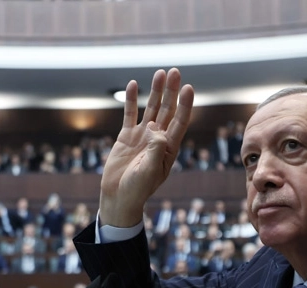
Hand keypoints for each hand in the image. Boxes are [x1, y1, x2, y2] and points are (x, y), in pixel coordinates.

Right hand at [99, 68, 193, 227]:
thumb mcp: (150, 172)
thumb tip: (155, 127)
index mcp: (168, 148)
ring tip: (160, 73)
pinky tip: (133, 85)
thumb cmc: (138, 189)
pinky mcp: (126, 136)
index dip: (185, 105)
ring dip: (155, 91)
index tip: (188, 88)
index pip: (180, 121)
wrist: (119, 196)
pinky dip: (131, 100)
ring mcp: (142, 136)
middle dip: (171, 91)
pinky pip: (129, 114)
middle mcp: (158, 138)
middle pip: (167, 110)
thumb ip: (155, 150)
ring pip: (151, 108)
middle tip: (174, 71)